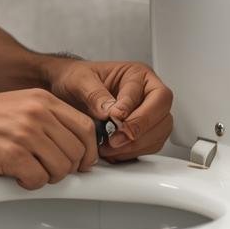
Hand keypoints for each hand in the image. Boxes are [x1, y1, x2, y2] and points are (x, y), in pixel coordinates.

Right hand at [0, 89, 99, 189]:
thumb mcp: (14, 106)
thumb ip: (45, 119)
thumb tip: (73, 145)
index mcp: (41, 99)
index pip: (86, 127)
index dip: (88, 151)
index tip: (82, 163)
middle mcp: (36, 113)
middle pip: (77, 152)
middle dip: (67, 169)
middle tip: (48, 171)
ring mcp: (24, 133)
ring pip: (61, 169)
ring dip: (47, 178)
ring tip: (26, 171)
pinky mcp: (10, 154)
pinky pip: (38, 180)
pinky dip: (29, 184)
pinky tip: (14, 175)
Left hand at [41, 58, 173, 162]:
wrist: (66, 91)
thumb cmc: (76, 79)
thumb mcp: (80, 80)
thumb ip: (95, 94)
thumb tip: (110, 111)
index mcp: (139, 75)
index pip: (155, 95)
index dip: (138, 111)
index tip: (116, 119)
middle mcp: (148, 94)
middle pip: (163, 116)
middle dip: (139, 131)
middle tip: (115, 139)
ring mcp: (147, 114)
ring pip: (159, 134)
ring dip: (135, 145)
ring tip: (109, 147)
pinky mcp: (141, 133)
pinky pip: (148, 146)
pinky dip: (132, 152)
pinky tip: (113, 151)